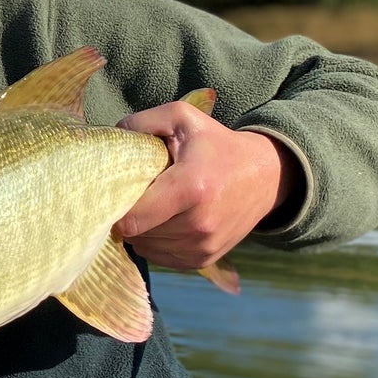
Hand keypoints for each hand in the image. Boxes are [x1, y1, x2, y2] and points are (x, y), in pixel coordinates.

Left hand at [116, 101, 297, 269]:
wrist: (265, 176)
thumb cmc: (216, 144)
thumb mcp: (182, 118)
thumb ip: (142, 122)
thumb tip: (112, 137)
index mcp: (191, 188)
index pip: (132, 219)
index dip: (115, 208)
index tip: (115, 192)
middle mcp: (199, 224)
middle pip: (137, 234)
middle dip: (128, 216)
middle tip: (137, 195)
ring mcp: (204, 246)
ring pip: (146, 248)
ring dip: (141, 231)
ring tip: (152, 206)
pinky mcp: (205, 259)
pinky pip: (161, 258)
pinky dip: (155, 243)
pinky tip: (163, 221)